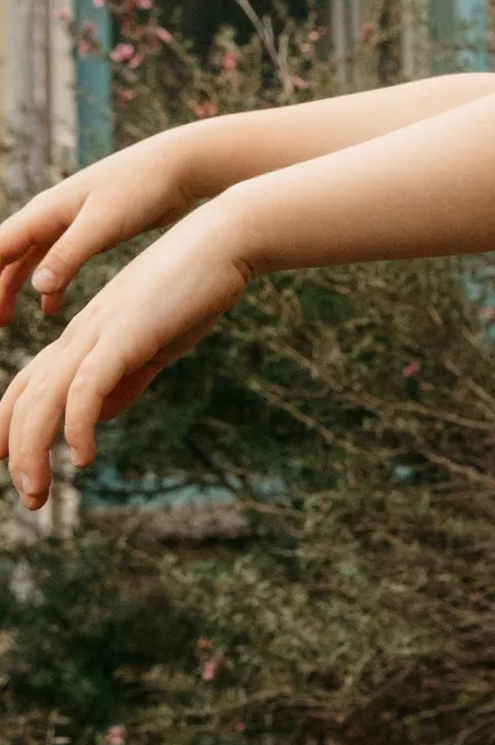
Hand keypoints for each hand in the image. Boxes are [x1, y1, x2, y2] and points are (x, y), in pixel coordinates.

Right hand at [0, 138, 195, 322]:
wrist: (179, 167)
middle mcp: (50, 216)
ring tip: (7, 320)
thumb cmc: (140, 187)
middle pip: (7, 255)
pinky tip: (51, 309)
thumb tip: (35, 286)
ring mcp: (70, 223)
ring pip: (31, 260)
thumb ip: (69, 254)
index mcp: (45, 211)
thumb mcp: (103, 223)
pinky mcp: (92, 232)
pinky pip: (59, 262)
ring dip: (16, 288)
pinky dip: (50, 286)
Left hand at [0, 205, 250, 509]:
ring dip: (34, 450)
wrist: (223, 244)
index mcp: (85, 335)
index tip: (8, 463)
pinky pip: (87, 387)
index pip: (30, 384)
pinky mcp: (124, 335)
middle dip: (19, 452)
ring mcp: (98, 333)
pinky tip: (84, 457)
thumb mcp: (155, 343)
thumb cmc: (194, 289)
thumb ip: (127, 379)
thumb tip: (99, 416)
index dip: (13, 425)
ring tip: (37, 493)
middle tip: (29, 500)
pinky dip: (77, 425)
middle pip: (27, 398)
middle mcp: (80, 335)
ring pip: (46, 398)